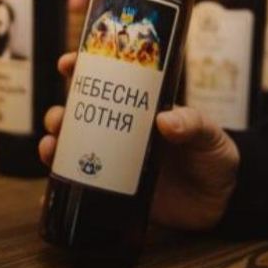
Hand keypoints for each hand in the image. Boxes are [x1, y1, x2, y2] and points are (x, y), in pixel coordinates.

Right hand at [39, 53, 239, 230]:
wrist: (219, 203)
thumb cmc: (214, 158)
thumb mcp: (211, 136)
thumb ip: (194, 125)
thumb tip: (165, 120)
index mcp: (142, 109)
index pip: (109, 82)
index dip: (84, 68)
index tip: (67, 64)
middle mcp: (122, 131)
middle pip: (80, 115)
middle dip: (59, 113)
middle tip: (57, 120)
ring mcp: (115, 160)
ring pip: (74, 146)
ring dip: (55, 144)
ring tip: (50, 148)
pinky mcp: (113, 188)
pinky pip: (82, 183)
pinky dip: (60, 184)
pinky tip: (47, 188)